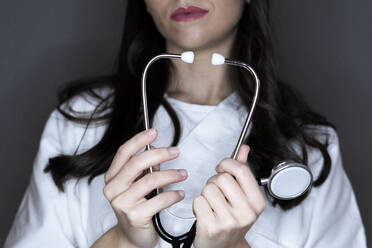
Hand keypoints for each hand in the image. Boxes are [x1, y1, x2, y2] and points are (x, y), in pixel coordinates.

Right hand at [102, 128, 187, 247]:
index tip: (153, 132)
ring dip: (171, 174)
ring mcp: (122, 203)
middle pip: (137, 163)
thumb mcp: (137, 185)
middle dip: (159, 154)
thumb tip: (159, 150)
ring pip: (150, 180)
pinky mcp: (135, 216)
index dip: (139, 140)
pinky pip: (159, 200)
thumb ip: (144, 169)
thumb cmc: (136, 208)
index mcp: (112, 178)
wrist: (132, 237)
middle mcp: (113, 189)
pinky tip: (180, 193)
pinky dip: (173, 195)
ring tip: (183, 173)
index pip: (123, 153)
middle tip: (175, 151)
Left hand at [192, 144, 264, 247]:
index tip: (222, 167)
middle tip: (217, 192)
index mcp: (256, 203)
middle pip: (222, 178)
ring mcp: (228, 221)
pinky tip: (205, 212)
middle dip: (215, 181)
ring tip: (212, 204)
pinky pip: (198, 200)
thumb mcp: (243, 197)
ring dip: (206, 194)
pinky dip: (198, 204)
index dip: (227, 163)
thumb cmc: (233, 220)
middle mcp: (245, 213)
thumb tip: (244, 149)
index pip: (241, 170)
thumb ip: (242, 171)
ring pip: (208, 189)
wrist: (224, 247)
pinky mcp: (211, 226)